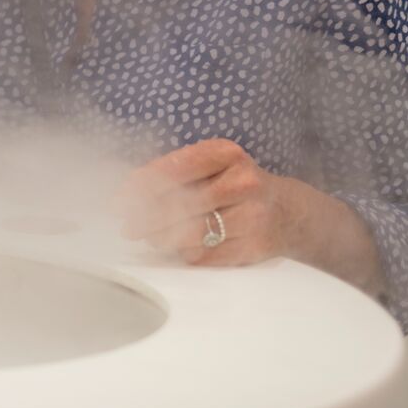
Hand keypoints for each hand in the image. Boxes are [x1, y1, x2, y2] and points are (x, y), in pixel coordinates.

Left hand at [115, 138, 302, 265]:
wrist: (288, 212)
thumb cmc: (235, 184)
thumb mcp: (211, 164)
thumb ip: (173, 172)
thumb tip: (128, 192)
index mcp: (226, 153)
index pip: (174, 169)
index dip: (141, 186)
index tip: (119, 200)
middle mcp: (242, 182)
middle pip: (181, 202)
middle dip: (146, 216)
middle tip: (126, 225)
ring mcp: (252, 216)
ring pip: (192, 232)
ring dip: (161, 236)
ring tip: (146, 236)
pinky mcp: (255, 246)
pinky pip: (208, 254)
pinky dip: (184, 252)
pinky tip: (174, 247)